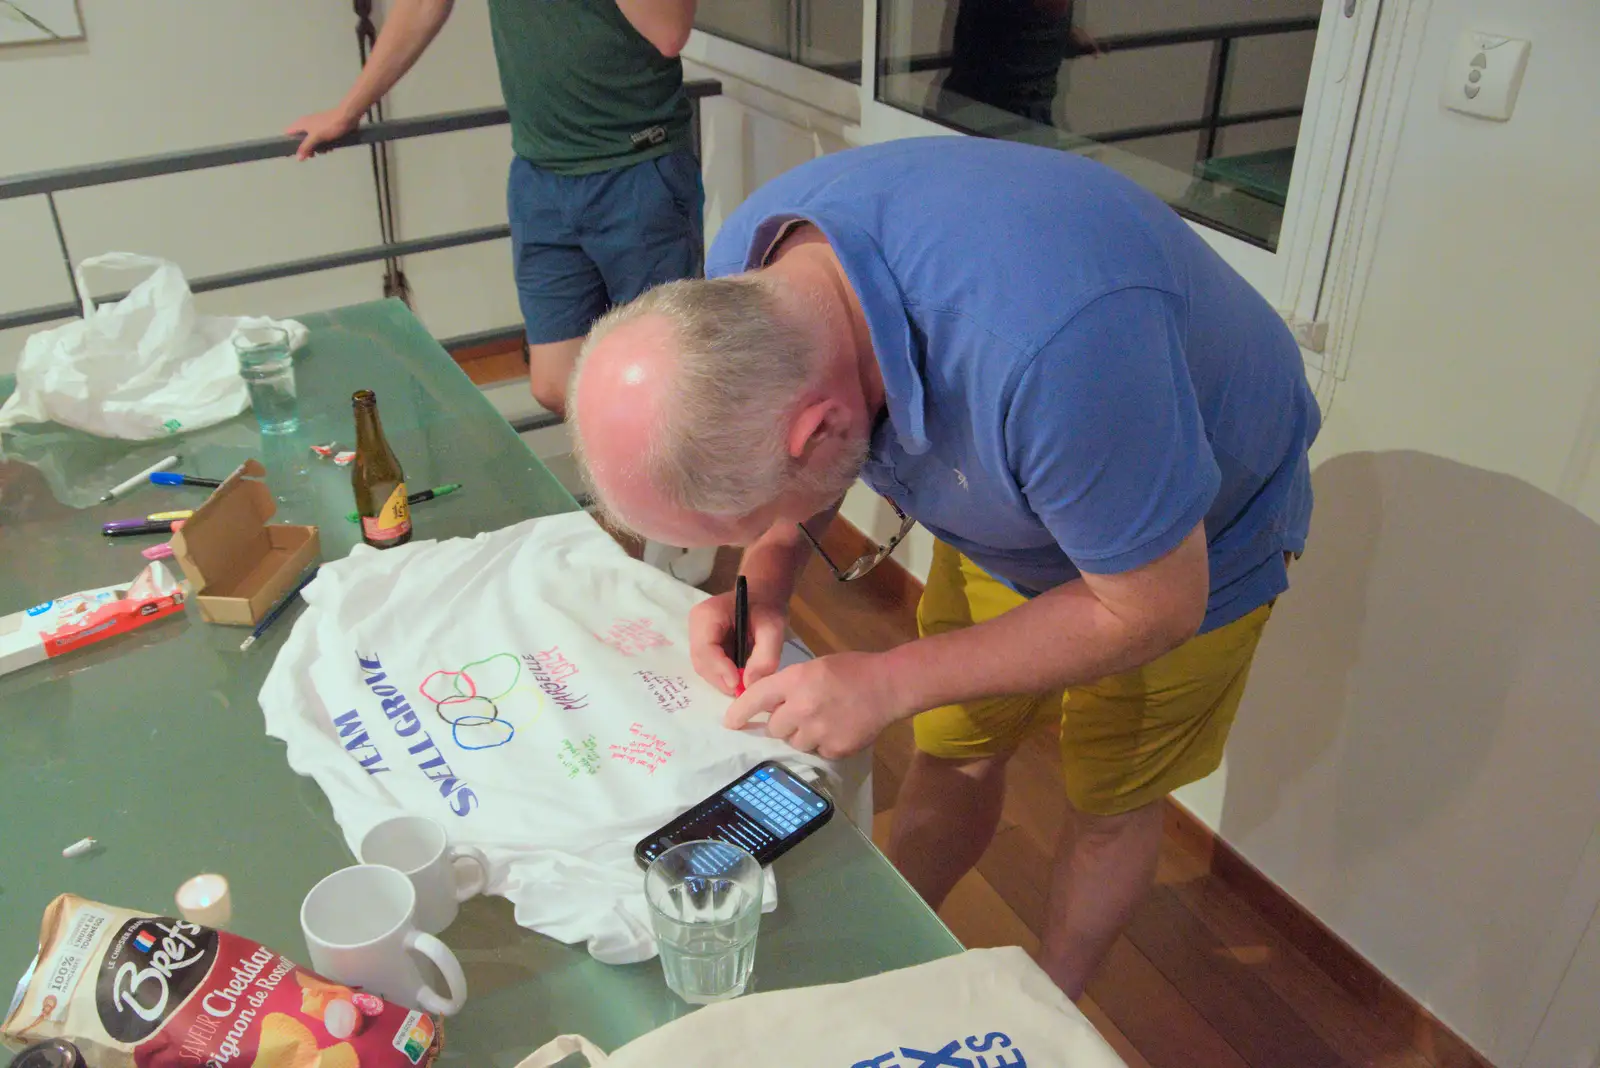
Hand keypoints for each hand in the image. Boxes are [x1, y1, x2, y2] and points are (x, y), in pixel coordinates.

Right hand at [285, 107, 358, 159]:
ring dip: (318, 148)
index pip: (288, 133)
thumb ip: (306, 147)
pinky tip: (331, 148)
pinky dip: (325, 145)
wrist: (347, 117)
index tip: (292, 153)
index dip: (288, 143)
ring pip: (312, 141)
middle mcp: (306, 124)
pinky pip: (321, 140)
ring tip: (325, 151)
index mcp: (301, 124)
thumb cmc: (330, 125)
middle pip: (301, 140)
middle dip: (307, 149)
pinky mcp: (326, 130)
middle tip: (313, 155)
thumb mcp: (316, 137)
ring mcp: (316, 127)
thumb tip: (298, 158)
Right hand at [688, 587, 788, 695]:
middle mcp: (696, 627)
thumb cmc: (766, 608)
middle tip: (745, 690)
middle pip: (702, 662)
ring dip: (723, 680)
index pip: (705, 648)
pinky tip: (740, 677)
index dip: (720, 669)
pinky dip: (725, 676)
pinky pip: (710, 668)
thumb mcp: (774, 628)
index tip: (739, 685)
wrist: (762, 597)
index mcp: (707, 615)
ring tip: (744, 684)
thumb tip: (749, 684)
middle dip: (722, 679)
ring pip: (705, 668)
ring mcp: (697, 637)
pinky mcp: (704, 647)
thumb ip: (766, 656)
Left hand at [723, 652, 909, 759]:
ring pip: (794, 743)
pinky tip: (839, 729)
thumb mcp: (814, 668)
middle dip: (783, 724)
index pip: (756, 697)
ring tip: (824, 721)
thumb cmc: (852, 670)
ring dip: (803, 736)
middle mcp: (802, 707)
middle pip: (774, 728)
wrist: (888, 686)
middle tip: (801, 714)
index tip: (729, 723)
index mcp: (796, 680)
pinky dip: (824, 745)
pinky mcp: (834, 749)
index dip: (740, 712)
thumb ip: (790, 685)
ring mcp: (818, 731)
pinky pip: (818, 753)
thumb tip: (769, 706)